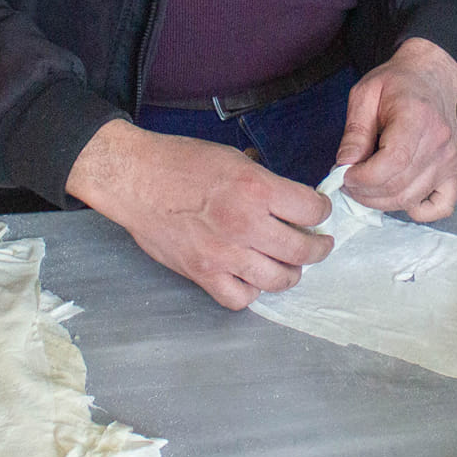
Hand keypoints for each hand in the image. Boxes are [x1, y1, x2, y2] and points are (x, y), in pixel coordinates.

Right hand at [66, 120, 332, 309]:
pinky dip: (251, 291)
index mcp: (257, 189)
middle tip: (318, 244)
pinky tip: (251, 278)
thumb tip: (286, 197)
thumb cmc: (180, 161)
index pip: (312, 209)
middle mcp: (246, 224)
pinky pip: (240, 298)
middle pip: (303, 250)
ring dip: (291, 273)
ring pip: (278, 280)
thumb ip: (263, 180)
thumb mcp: (232, 157)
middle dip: (317, 247)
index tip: (318, 213)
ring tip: (290, 266)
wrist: (135, 179)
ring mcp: (224, 255)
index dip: (321, 211)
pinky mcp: (203, 274)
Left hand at [335, 37, 456, 222]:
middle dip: (365, 192)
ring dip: (381, 202)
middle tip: (348, 181)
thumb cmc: (397, 83)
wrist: (431, 78)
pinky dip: (419, 211)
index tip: (345, 173)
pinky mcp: (453, 171)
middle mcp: (438, 142)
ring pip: (411, 199)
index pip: (392, 162)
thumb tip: (345, 165)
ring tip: (365, 186)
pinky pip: (441, 206)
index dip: (363, 177)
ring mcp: (449, 160)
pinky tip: (399, 196)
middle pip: (399, 186)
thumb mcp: (365, 94)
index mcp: (417, 117)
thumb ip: (355, 131)